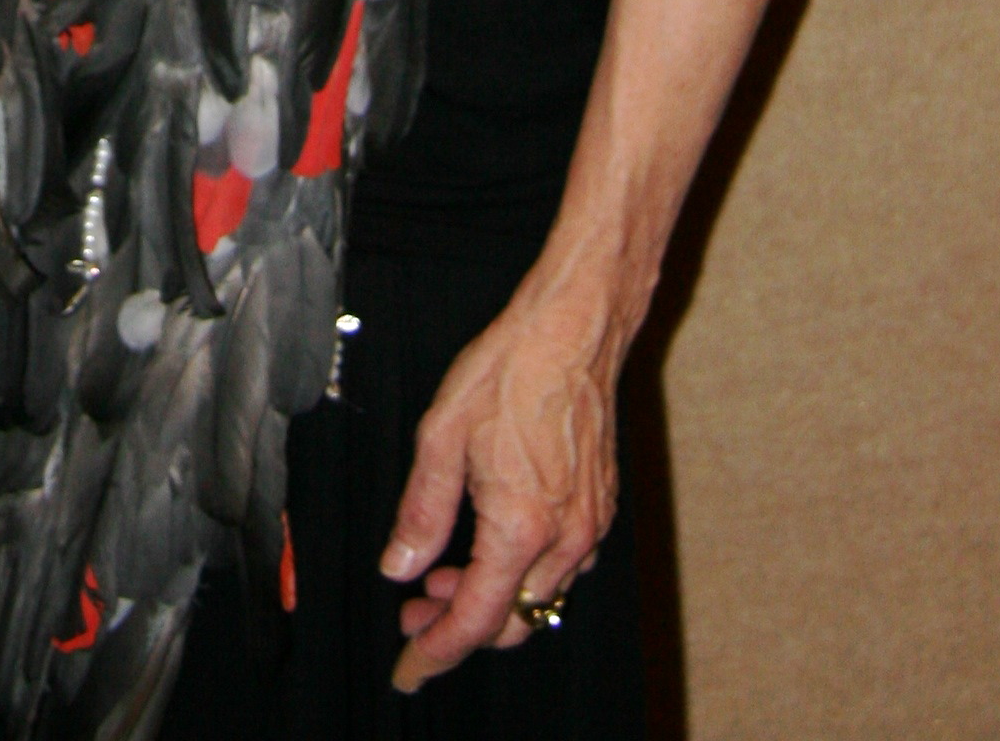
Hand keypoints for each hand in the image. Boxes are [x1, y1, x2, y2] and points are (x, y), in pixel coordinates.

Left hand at [379, 280, 619, 688]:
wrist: (573, 330)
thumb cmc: (511, 369)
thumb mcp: (442, 436)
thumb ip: (421, 510)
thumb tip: (400, 564)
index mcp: (521, 526)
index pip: (475, 620)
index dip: (436, 651)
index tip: (409, 669)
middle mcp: (565, 538)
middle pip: (511, 622)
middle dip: (458, 626)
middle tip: (414, 610)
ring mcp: (590, 526)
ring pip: (538, 599)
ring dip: (490, 598)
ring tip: (442, 572)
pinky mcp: (600, 509)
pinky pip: (561, 569)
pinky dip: (521, 573)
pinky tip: (489, 543)